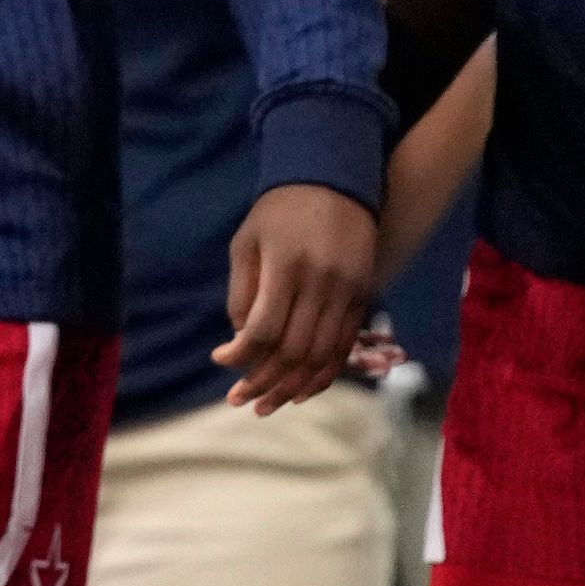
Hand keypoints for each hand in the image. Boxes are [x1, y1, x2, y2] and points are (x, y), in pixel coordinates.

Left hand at [215, 184, 380, 412]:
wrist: (334, 180)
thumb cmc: (278, 211)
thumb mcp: (247, 241)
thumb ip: (242, 292)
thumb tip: (241, 340)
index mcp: (285, 265)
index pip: (263, 329)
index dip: (239, 355)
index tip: (220, 360)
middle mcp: (321, 281)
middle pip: (293, 350)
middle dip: (263, 381)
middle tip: (240, 399)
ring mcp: (347, 290)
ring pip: (321, 356)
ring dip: (292, 387)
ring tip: (267, 405)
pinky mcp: (364, 295)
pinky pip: (345, 346)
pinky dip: (323, 374)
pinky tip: (302, 391)